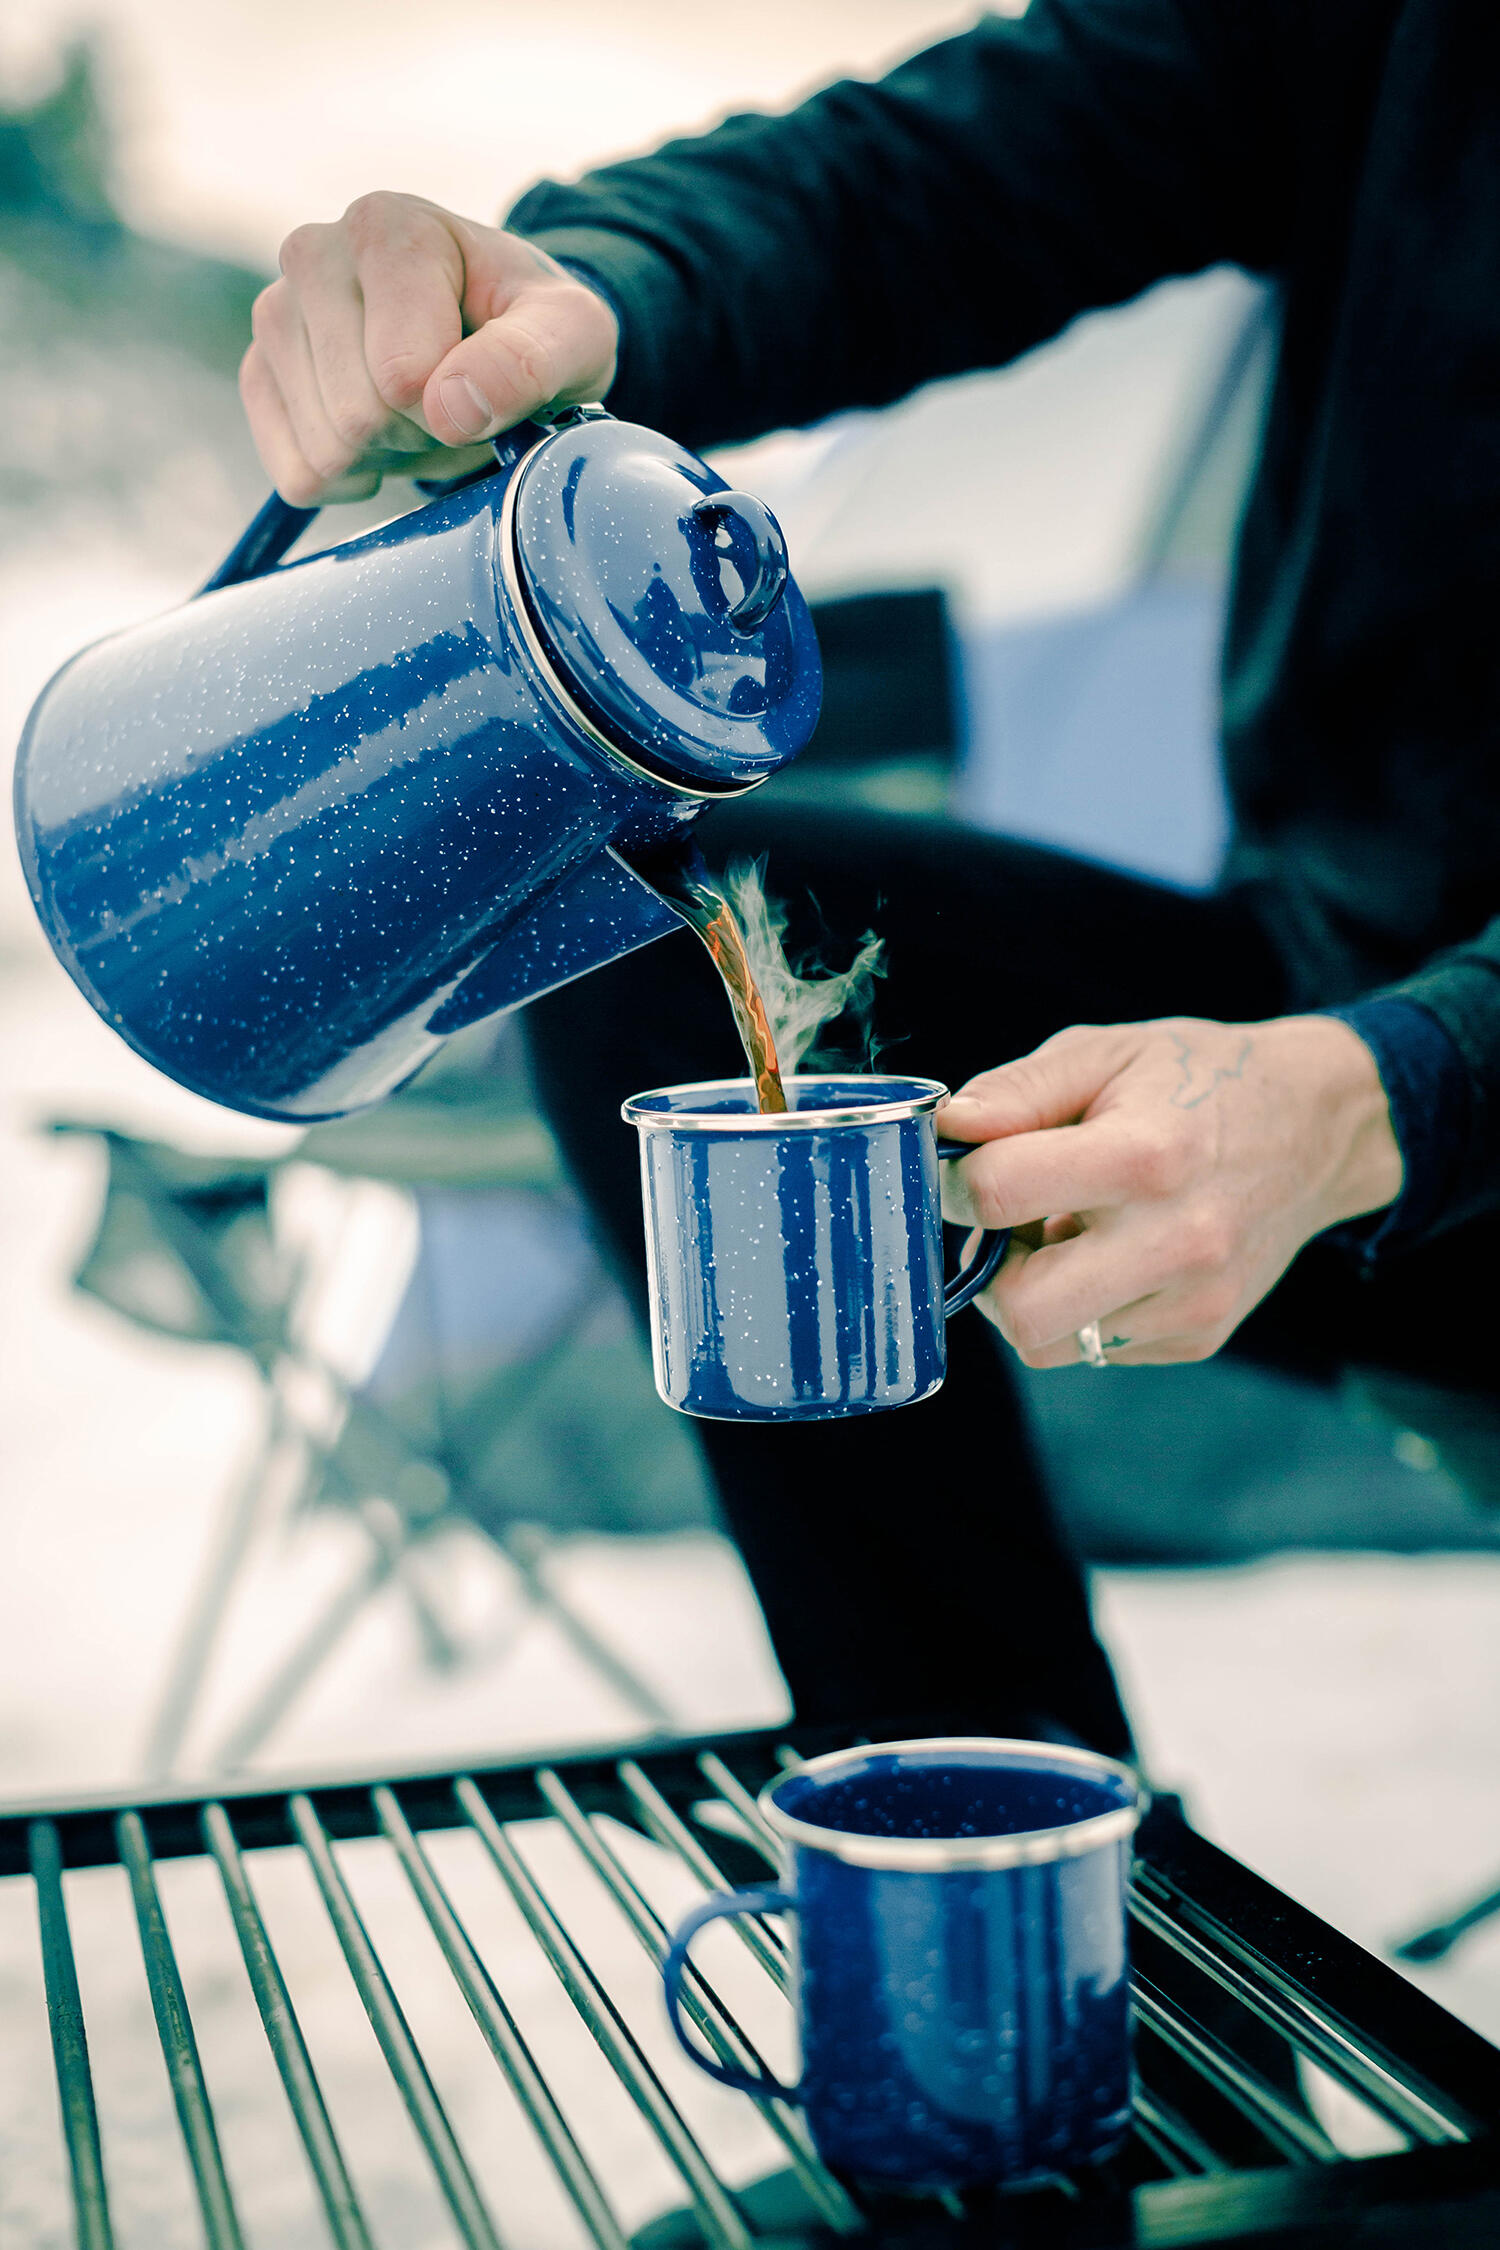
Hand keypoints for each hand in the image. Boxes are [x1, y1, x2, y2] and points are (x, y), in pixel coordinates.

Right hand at [240, 191, 619, 504]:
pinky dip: (351, 480)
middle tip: (454, 399)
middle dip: (419, 432)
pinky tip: (381, 438)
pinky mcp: (259, 376)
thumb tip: (450, 406)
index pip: (401, 374)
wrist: (497, 339)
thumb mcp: (572, 335)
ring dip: (388, 456)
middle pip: (359, 415)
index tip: (483, 376)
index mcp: (388, 227)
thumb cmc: (533, 329)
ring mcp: (275, 315)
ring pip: (326, 450)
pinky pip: (298, 476)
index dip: (457, 405)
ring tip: (419, 408)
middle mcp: (313, 253)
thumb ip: (530, 360)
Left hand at [939, 1015, 1402, 1366]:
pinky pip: (1096, 1346)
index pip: (998, 1193)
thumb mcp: (1105, 1053)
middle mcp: (1175, 1241)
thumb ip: (1016, 1091)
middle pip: (1020, 1308)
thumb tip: (944, 1132)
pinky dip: (1080, 1307)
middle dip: (988, 1268)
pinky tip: (1111, 1253)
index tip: (965, 1169)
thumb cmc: (1197, 1081)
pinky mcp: (1201, 1335)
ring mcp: (1193, 1301)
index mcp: (1144, 1155)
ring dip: (1032, 1293)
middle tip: (1007, 1223)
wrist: (1317, 1126)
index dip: (956, 1182)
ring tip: (1065, 1234)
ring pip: (1050, 1342)